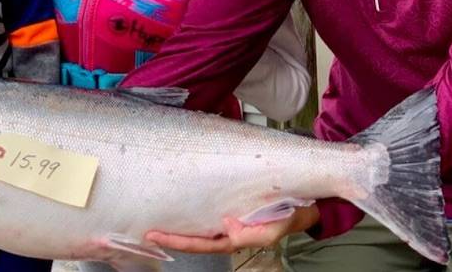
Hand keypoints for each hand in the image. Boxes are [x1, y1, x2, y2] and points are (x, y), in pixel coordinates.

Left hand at [144, 204, 319, 253]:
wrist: (304, 206)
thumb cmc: (288, 217)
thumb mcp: (273, 230)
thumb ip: (251, 233)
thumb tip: (227, 228)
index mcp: (234, 238)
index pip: (200, 244)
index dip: (178, 242)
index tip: (156, 236)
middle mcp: (227, 231)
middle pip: (194, 238)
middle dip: (172, 237)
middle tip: (148, 232)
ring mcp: (228, 220)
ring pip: (199, 227)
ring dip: (180, 226)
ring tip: (159, 220)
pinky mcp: (231, 206)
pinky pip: (208, 212)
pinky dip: (193, 213)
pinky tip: (181, 206)